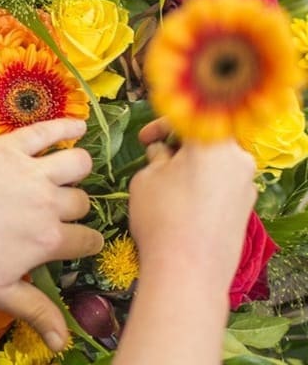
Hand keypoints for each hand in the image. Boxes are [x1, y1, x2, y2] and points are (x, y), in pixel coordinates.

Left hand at [0, 118, 102, 351]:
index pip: (88, 240)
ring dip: (78, 168)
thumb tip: (63, 342)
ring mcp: (30, 171)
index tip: (78, 242)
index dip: (85, 242)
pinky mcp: (9, 146)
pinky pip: (48, 130)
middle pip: (81, 202)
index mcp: (48, 240)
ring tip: (69, 171)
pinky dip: (67, 126)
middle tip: (56, 211)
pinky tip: (77, 126)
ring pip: (78, 163)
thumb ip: (35, 311)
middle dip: (75, 208)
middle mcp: (47, 203)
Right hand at [131, 119, 256, 290]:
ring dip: (192, 165)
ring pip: (216, 162)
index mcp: (211, 142)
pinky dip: (204, 184)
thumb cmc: (161, 217)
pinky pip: (223, 184)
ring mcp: (246, 184)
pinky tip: (183, 203)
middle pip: (206, 140)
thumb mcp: (145, 177)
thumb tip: (164, 156)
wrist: (188, 272)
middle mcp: (237, 158)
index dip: (160, 125)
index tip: (144, 139)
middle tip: (154, 159)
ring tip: (167, 184)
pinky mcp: (247, 208)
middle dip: (179, 146)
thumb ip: (156, 157)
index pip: (186, 119)